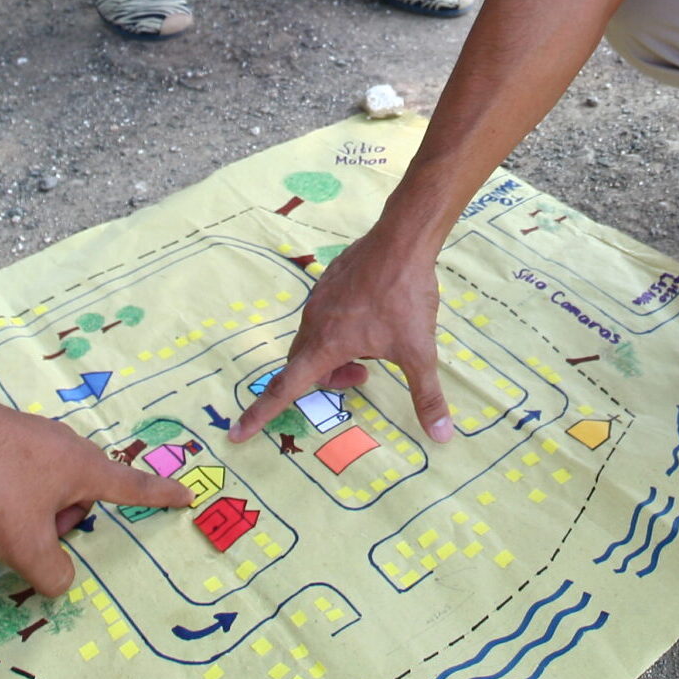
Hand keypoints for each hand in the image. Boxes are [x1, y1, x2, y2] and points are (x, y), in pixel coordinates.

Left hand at [0, 403, 188, 596]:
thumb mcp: (25, 545)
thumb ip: (51, 574)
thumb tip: (61, 580)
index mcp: (86, 471)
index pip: (133, 487)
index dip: (161, 496)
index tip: (187, 495)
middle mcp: (69, 448)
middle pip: (81, 495)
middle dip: (63, 522)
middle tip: (30, 537)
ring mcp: (38, 436)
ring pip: (50, 485)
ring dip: (36, 508)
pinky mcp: (9, 433)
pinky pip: (25, 471)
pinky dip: (13, 491)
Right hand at [228, 229, 454, 445]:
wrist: (401, 241)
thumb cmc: (406, 297)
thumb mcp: (419, 352)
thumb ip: (427, 397)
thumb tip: (442, 438)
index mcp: (326, 346)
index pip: (283, 389)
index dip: (259, 415)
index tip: (236, 434)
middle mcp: (313, 323)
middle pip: (302, 366)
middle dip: (328, 380)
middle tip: (365, 376)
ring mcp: (318, 299)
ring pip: (313, 340)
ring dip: (335, 354)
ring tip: (373, 346)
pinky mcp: (328, 281)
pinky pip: (322, 316)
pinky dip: (338, 329)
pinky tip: (372, 315)